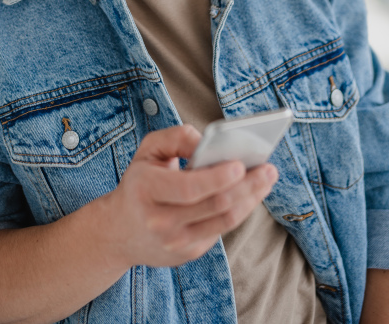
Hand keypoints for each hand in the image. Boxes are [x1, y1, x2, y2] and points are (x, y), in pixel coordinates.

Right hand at [102, 123, 277, 269]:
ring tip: (267, 179)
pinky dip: (241, 209)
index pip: (189, 188)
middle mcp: (160, 221)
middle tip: (269, 169)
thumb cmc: (140, 182)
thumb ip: (177, 137)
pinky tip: (251, 194)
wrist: (119, 231)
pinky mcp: (189, 253)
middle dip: (247, 186)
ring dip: (251, 199)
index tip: (240, 164)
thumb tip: (208, 141)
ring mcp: (176, 242)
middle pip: (215, 204)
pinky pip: (222, 228)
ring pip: (224, 220)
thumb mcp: (148, 151)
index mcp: (146, 190)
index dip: (217, 177)